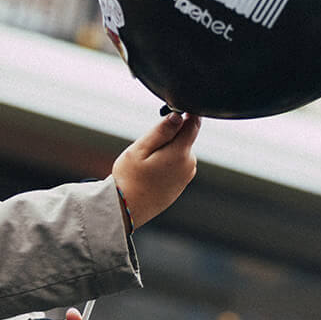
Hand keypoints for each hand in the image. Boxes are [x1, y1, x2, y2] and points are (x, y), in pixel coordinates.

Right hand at [111, 112, 200, 228]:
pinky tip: (150, 173)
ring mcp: (186, 176)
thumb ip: (161, 131)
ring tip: (146, 163)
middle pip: (185, 137)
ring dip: (167, 149)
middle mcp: (188, 165)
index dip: (187, 112)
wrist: (126, 210)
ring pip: (180, 151)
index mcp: (180, 153)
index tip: (174, 109)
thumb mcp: (140, 149)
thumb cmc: (129, 179)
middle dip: (170, 135)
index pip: (193, 124)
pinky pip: (177, 164)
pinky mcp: (181, 184)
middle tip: (147, 145)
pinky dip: (166, 162)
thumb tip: (178, 116)